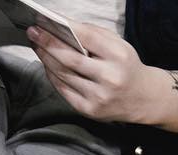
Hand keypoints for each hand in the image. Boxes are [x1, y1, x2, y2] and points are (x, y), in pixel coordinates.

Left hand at [28, 23, 167, 124]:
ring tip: (37, 46)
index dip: (62, 27)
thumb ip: (94, 35)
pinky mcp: (90, 110)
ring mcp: (99, 97)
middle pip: (70, 59)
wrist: (143, 98)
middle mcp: (109, 78)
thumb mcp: (119, 45)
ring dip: (46, 59)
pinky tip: (47, 65)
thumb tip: (63, 26)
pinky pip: (64, 90)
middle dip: (47, 43)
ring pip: (64, 75)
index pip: (86, 37)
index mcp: (119, 57)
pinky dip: (52, 76)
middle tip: (33, 32)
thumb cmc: (126, 67)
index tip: (44, 20)